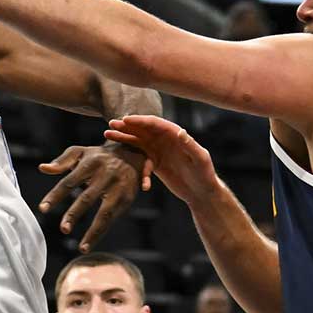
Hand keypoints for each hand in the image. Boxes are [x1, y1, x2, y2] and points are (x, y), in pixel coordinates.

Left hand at [37, 143, 146, 252]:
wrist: (132, 153)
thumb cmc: (99, 156)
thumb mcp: (81, 152)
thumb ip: (61, 161)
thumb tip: (42, 168)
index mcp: (90, 164)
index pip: (69, 182)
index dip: (55, 195)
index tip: (43, 208)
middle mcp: (105, 176)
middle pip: (87, 198)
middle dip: (75, 214)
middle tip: (63, 229)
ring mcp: (118, 188)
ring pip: (105, 213)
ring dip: (94, 232)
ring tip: (82, 247)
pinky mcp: (127, 199)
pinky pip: (113, 219)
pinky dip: (101, 233)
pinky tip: (90, 244)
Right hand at [104, 116, 218, 205]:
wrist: (201, 192)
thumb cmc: (205, 174)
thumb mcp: (200, 159)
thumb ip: (190, 145)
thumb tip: (180, 131)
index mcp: (176, 134)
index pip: (155, 124)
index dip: (140, 121)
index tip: (125, 120)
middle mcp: (165, 139)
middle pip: (143, 129)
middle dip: (127, 126)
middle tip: (111, 123)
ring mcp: (159, 150)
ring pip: (138, 140)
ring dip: (123, 137)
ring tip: (107, 133)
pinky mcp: (155, 162)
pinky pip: (139, 156)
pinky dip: (129, 156)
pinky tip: (115, 151)